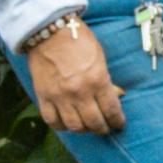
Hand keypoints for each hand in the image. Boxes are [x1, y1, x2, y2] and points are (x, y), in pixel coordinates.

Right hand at [24, 18, 125, 136]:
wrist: (49, 31)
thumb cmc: (78, 40)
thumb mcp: (99, 58)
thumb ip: (105, 80)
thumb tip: (112, 98)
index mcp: (97, 80)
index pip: (111, 110)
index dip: (117, 121)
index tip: (119, 124)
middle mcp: (79, 92)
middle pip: (94, 123)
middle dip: (102, 128)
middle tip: (104, 128)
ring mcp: (60, 96)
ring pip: (74, 126)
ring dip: (83, 130)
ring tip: (87, 127)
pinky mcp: (43, 96)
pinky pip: (52, 121)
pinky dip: (61, 126)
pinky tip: (66, 123)